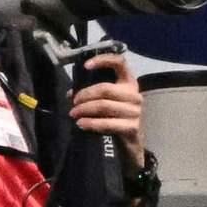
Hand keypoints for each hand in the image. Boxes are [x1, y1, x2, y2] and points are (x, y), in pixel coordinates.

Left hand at [70, 51, 145, 167]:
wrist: (131, 146)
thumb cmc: (117, 119)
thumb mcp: (107, 104)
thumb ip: (92, 95)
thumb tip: (71, 93)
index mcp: (129, 83)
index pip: (119, 63)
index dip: (103, 60)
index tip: (86, 65)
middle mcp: (134, 94)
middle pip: (105, 89)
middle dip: (85, 95)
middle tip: (74, 103)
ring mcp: (135, 111)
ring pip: (104, 106)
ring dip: (85, 110)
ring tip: (74, 114)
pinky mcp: (132, 127)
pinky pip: (107, 123)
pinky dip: (91, 123)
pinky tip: (82, 124)